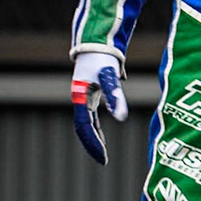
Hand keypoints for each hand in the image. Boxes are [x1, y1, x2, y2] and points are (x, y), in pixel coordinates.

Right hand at [71, 51, 127, 165]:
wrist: (96, 40)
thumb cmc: (102, 58)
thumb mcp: (110, 77)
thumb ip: (115, 97)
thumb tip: (121, 118)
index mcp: (80, 96)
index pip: (84, 126)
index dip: (93, 142)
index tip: (102, 157)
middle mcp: (79, 98)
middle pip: (83, 127)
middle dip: (92, 143)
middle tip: (102, 159)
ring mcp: (83, 96)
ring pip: (86, 122)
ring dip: (93, 136)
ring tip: (102, 152)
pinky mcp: (90, 92)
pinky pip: (90, 114)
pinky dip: (95, 126)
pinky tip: (102, 133)